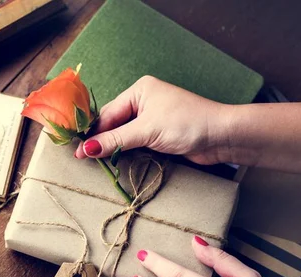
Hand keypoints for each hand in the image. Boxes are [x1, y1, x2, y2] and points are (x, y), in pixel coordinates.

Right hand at [75, 76, 231, 164]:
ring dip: (113, 148)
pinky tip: (115, 161)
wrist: (222, 136)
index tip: (78, 152)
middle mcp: (143, 101)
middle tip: (84, 159)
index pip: (108, 114)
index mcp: (139, 91)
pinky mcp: (158, 134)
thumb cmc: (187, 124)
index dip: (94, 133)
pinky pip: (134, 142)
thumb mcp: (147, 130)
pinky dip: (125, 152)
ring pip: (123, 135)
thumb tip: (85, 150)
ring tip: (96, 163)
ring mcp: (151, 118)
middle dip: (102, 141)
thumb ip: (115, 140)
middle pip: (113, 124)